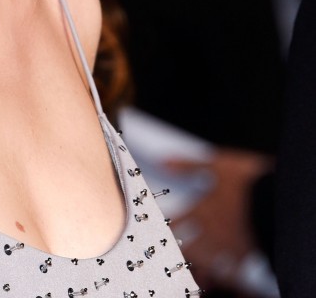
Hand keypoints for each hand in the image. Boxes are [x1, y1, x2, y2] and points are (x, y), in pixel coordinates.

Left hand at [166, 148, 273, 292]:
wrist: (278, 201)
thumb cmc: (247, 181)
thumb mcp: (217, 165)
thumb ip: (189, 166)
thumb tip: (162, 162)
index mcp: (203, 210)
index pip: (176, 221)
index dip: (164, 224)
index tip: (155, 226)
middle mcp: (213, 233)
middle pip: (189, 248)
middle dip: (180, 249)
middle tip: (172, 251)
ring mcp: (230, 247)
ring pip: (209, 263)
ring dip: (201, 263)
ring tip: (196, 265)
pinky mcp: (249, 256)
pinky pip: (233, 270)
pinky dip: (227, 271)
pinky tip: (226, 271)